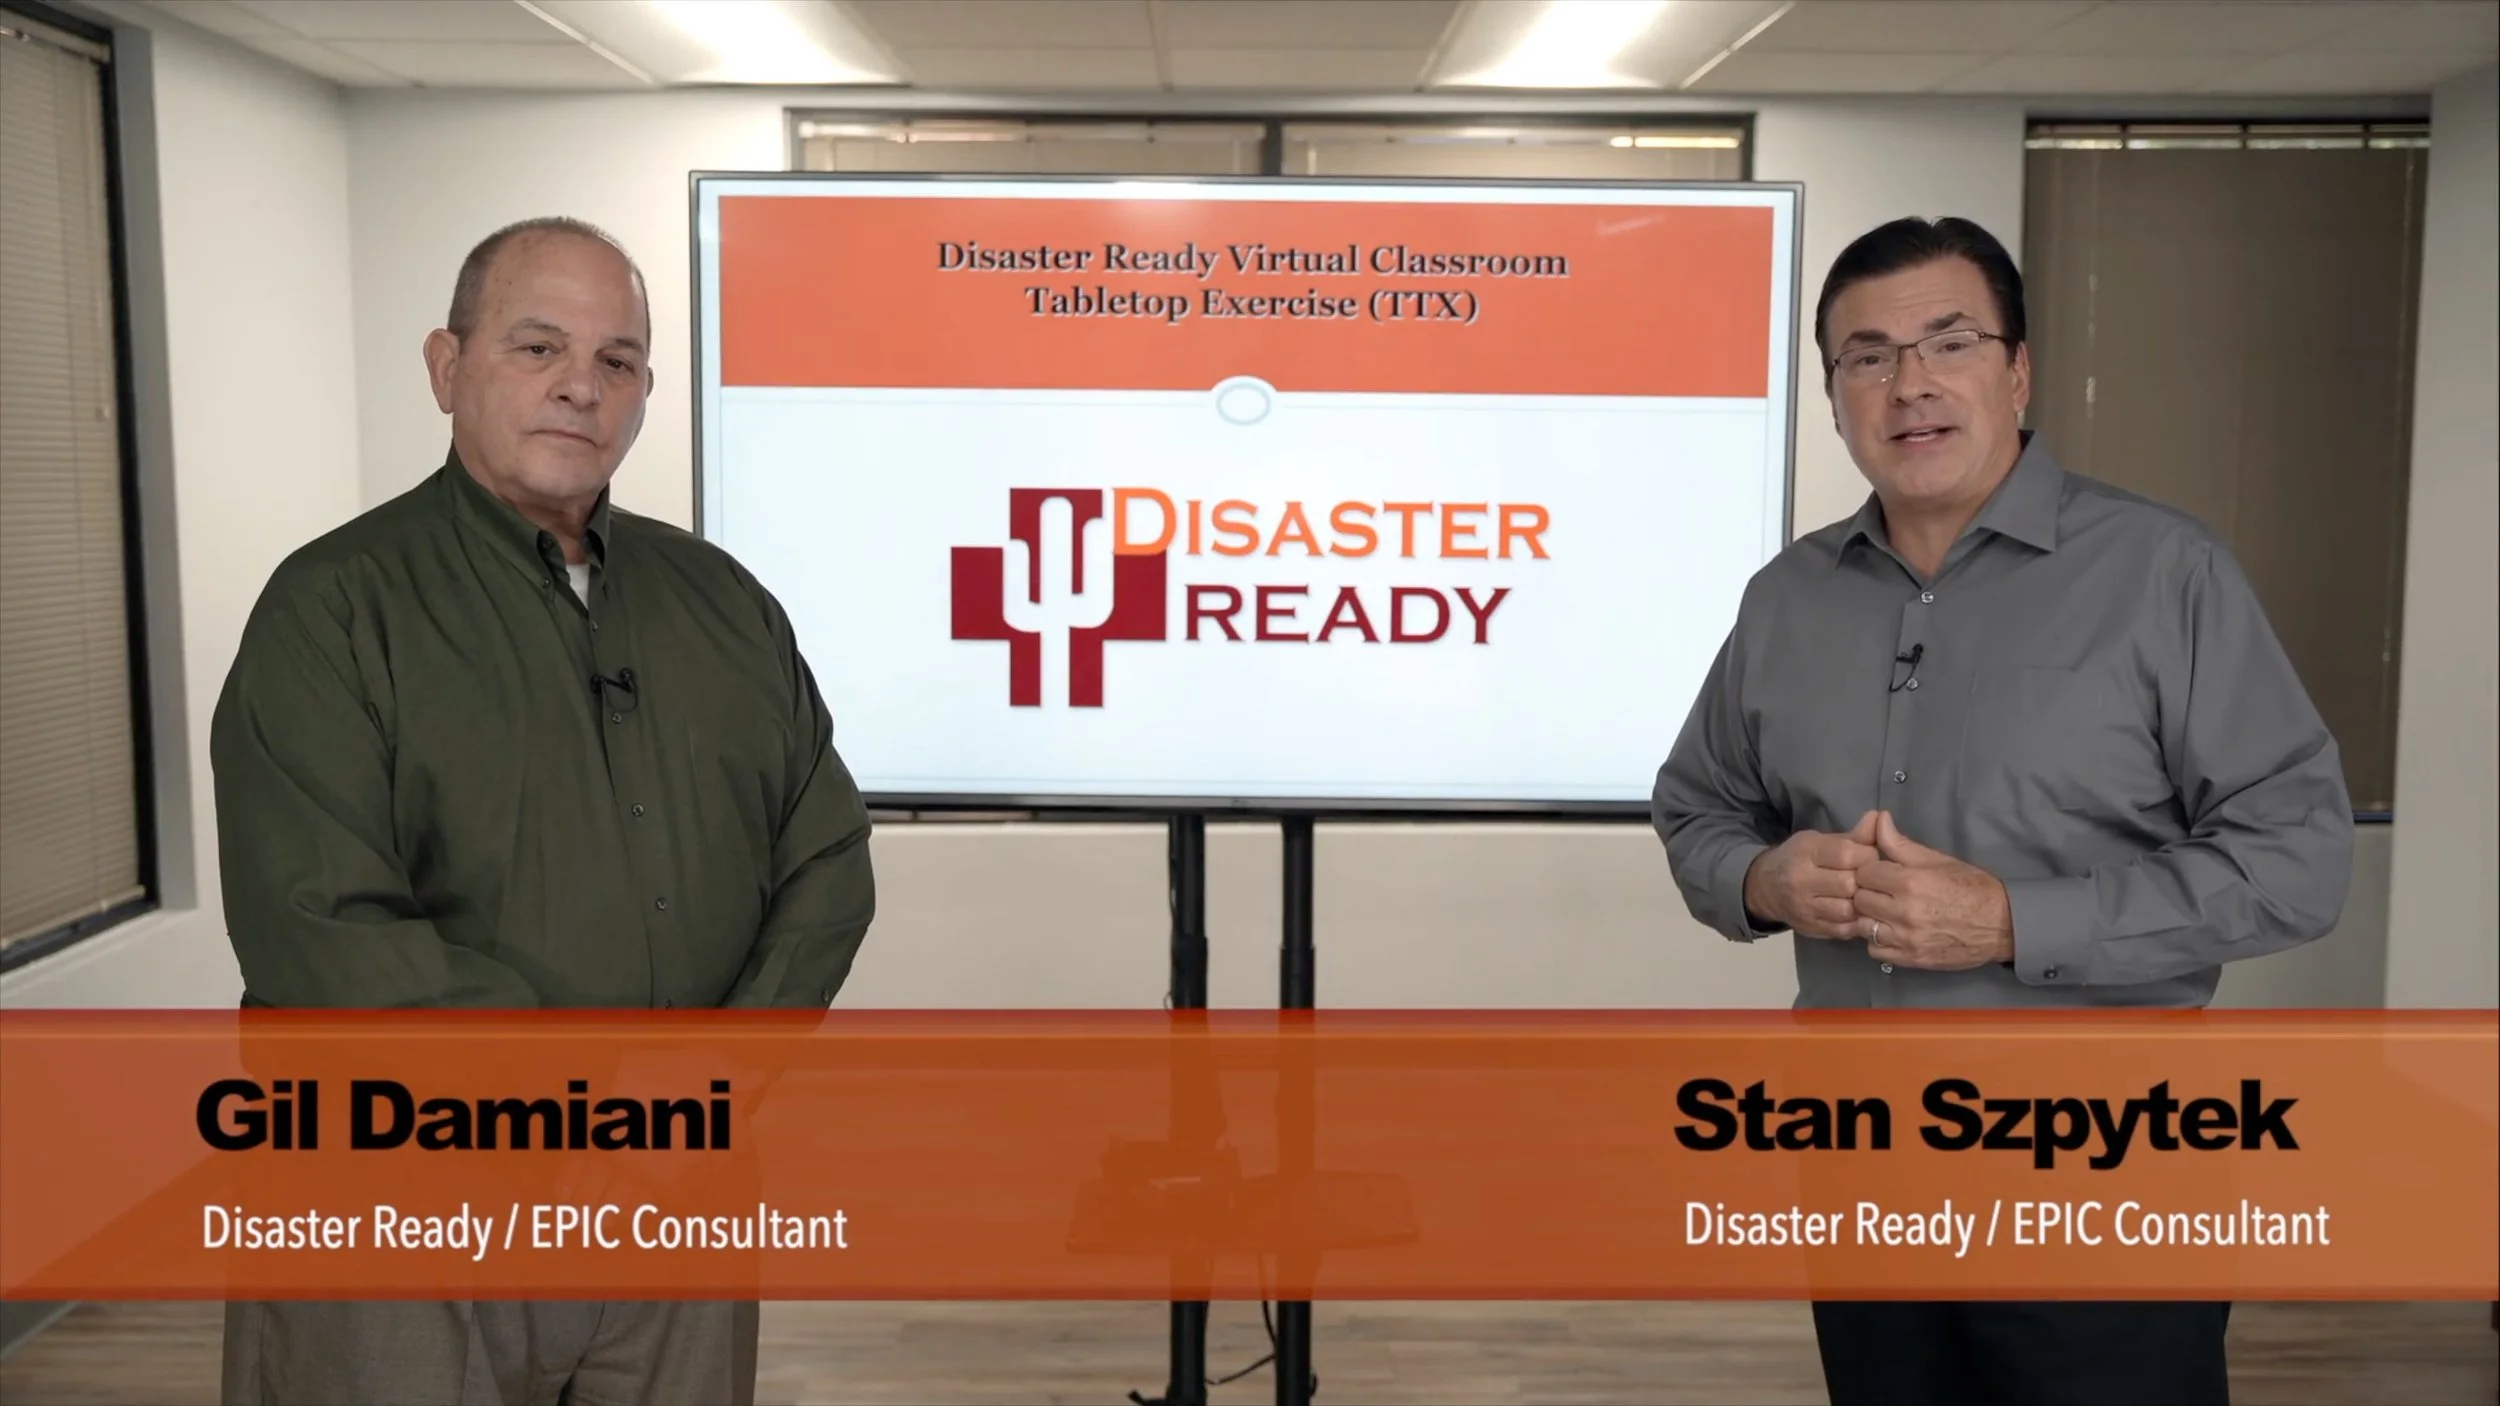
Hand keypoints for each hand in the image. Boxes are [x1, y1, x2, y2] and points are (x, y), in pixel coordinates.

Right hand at [1743, 811, 1881, 938]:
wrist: (1766, 887)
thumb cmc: (1799, 858)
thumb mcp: (1820, 841)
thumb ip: (1853, 836)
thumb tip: (1880, 818)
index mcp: (1806, 851)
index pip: (1847, 854)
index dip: (1868, 856)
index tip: (1871, 857)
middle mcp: (1800, 880)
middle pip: (1849, 884)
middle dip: (1866, 881)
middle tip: (1871, 879)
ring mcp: (1803, 907)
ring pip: (1847, 910)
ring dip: (1862, 904)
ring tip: (1864, 896)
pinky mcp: (1809, 928)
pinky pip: (1842, 930)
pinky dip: (1856, 922)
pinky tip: (1858, 913)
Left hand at [1850, 812, 2014, 970]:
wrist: (2001, 925)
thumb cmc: (1971, 887)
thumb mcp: (1937, 859)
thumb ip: (1900, 843)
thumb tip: (1878, 818)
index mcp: (1909, 882)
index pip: (1864, 873)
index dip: (1870, 871)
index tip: (1881, 873)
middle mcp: (1903, 912)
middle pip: (1859, 900)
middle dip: (1867, 893)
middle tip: (1883, 892)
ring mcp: (1905, 939)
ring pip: (1863, 926)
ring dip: (1870, 918)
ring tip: (1886, 912)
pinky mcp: (1910, 959)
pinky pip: (1875, 950)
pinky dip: (1878, 941)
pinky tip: (1892, 931)